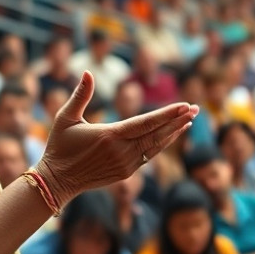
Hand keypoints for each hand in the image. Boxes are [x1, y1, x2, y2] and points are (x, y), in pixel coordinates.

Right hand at [35, 71, 196, 205]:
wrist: (57, 181)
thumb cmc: (59, 147)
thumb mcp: (65, 118)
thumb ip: (80, 95)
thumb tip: (86, 72)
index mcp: (110, 136)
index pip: (146, 123)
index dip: (167, 114)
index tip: (185, 105)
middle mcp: (122, 151)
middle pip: (157, 134)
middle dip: (178, 120)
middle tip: (197, 108)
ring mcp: (126, 164)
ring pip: (156, 146)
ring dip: (174, 132)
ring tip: (190, 119)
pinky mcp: (126, 172)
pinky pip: (150, 155)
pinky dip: (163, 144)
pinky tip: (172, 134)